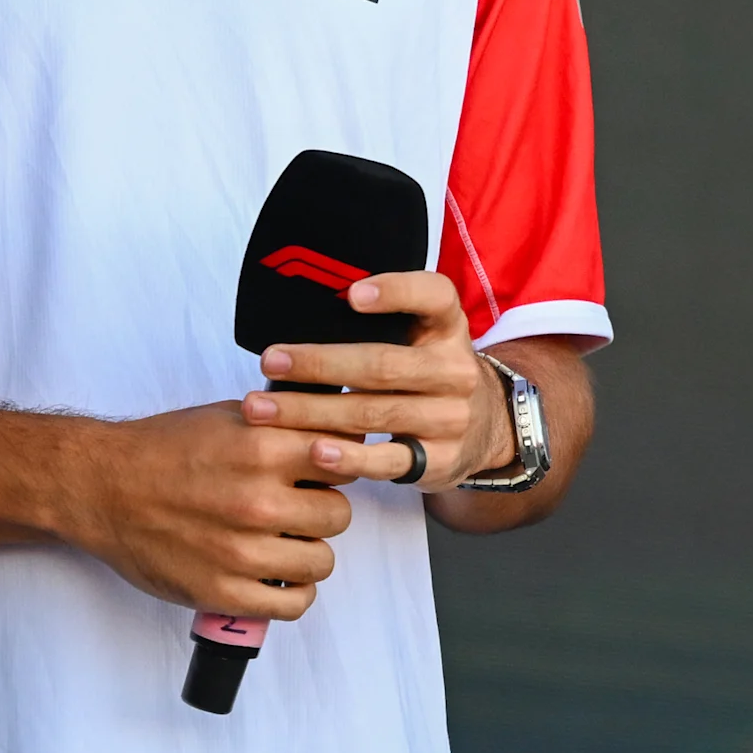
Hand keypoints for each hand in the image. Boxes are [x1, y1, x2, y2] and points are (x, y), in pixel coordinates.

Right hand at [57, 399, 354, 619]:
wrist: (102, 486)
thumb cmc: (162, 449)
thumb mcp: (230, 416)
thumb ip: (285, 426)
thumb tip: (338, 434)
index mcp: (264, 450)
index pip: (343, 462)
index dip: (334, 467)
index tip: (319, 472)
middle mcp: (258, 501)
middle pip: (339, 515)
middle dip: (322, 510)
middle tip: (297, 508)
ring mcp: (241, 551)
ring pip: (321, 561)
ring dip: (308, 552)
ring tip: (283, 542)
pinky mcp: (223, 592)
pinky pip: (292, 604)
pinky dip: (292, 593)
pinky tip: (276, 575)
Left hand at [242, 270, 509, 489]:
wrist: (486, 426)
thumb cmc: (431, 370)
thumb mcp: (426, 335)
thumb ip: (387, 320)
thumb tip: (311, 305)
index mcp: (449, 327)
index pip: (433, 297)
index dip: (395, 292)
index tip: (351, 294)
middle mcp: (455, 370)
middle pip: (383, 365)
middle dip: (319, 364)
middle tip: (271, 361)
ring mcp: (451, 418)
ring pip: (373, 413)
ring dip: (312, 411)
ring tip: (265, 409)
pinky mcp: (439, 460)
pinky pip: (388, 461)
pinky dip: (349, 457)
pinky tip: (315, 451)